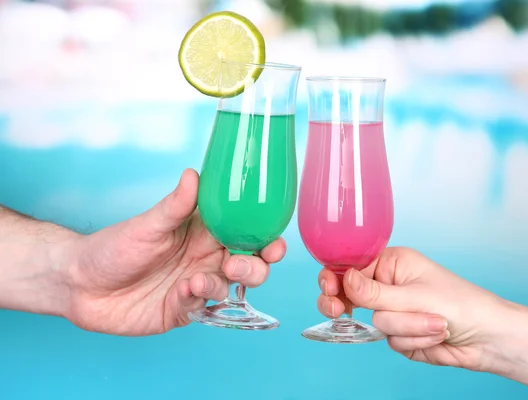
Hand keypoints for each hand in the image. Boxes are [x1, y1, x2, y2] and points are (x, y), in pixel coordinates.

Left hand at [64, 169, 284, 335]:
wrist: (79, 283)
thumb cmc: (112, 246)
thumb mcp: (147, 224)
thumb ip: (175, 205)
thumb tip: (194, 174)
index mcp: (204, 233)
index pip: (246, 233)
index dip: (266, 238)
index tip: (274, 241)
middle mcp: (205, 259)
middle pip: (249, 265)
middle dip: (254, 267)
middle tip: (236, 264)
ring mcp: (195, 285)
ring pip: (230, 288)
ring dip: (224, 284)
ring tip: (198, 282)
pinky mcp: (182, 310)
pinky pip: (202, 308)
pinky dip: (197, 301)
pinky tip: (182, 293)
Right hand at [317, 247, 504, 370]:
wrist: (488, 337)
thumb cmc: (460, 304)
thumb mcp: (414, 295)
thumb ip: (374, 292)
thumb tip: (343, 278)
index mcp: (392, 263)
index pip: (351, 267)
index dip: (335, 278)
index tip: (329, 291)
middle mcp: (389, 285)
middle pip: (351, 295)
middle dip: (349, 304)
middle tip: (337, 311)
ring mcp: (394, 311)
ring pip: (375, 323)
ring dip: (406, 327)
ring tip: (435, 324)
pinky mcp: (401, 334)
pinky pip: (391, 341)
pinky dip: (414, 340)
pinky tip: (436, 335)